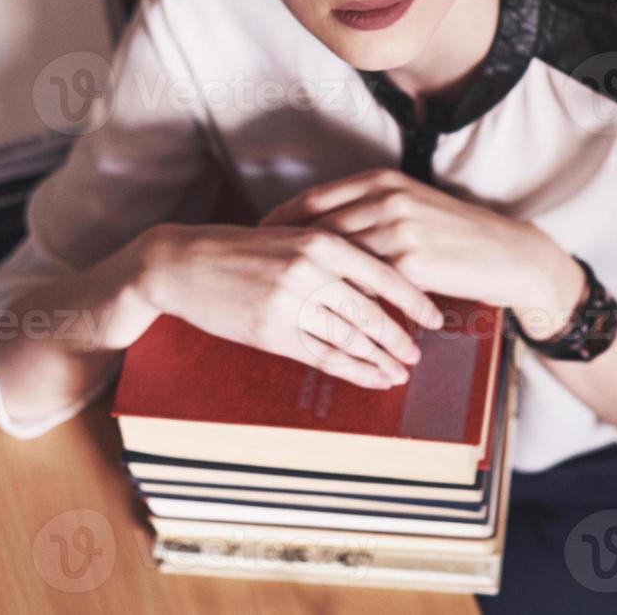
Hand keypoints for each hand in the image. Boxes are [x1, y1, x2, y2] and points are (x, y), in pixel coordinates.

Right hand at [123, 223, 445, 389]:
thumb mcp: (288, 237)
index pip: (381, 274)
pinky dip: (353, 371)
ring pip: (350, 338)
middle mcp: (310, 271)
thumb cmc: (237, 249)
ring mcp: (291, 304)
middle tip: (420, 353)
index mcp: (320, 241)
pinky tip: (371, 378)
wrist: (182, 264)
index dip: (412, 299)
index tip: (434, 316)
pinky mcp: (272, 332)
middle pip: (370, 311)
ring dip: (380, 359)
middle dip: (400, 336)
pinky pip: (322, 357)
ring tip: (401, 372)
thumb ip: (329, 254)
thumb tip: (374, 282)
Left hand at [259, 168, 585, 323]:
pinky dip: (340, 297)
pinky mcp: (411, 262)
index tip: (259, 236)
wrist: (507, 254)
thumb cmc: (456, 235)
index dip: (281, 219)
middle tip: (260, 269)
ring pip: (336, 256)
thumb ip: (368, 210)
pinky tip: (322, 312)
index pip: (315, 199)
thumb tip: (321, 227)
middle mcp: (387, 198)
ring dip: (306, 277)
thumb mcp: (410, 206)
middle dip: (284, 249)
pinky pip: (363, 283)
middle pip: (317, 226)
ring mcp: (398, 229)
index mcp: (382, 180)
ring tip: (281, 294)